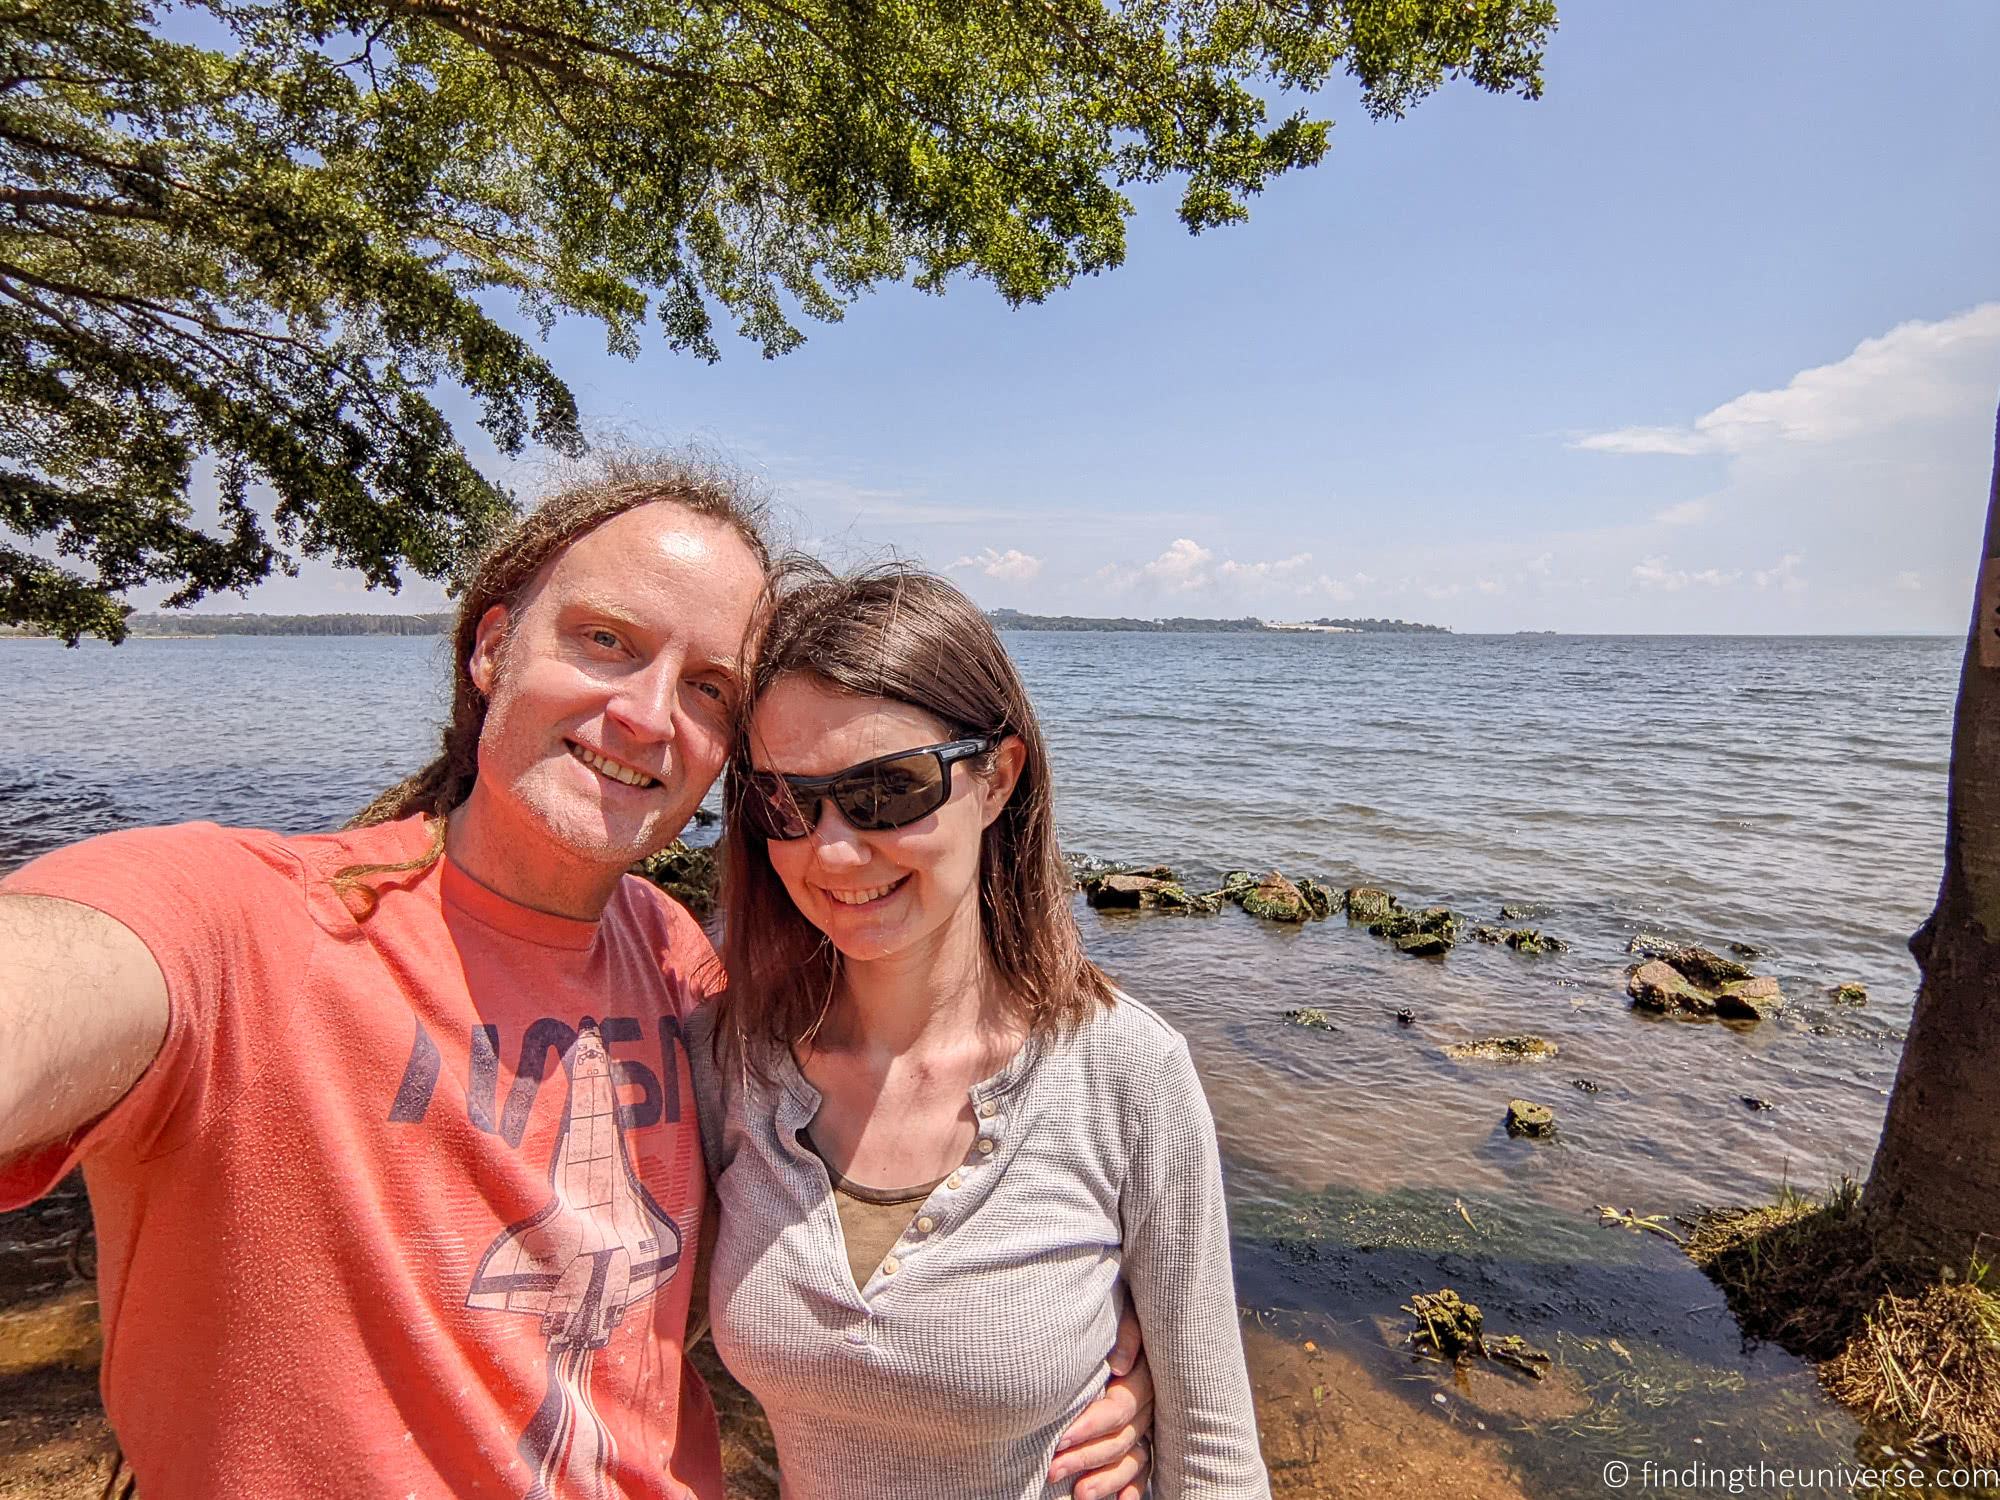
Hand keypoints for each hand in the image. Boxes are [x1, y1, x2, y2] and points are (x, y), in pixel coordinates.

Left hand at [1049, 1302, 1154, 1498]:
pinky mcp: (1144, 1435)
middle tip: (1052, 1469)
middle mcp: (1148, 1403)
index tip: (1061, 1438)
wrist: (1133, 1307)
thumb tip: (1120, 1366)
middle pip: (1122, 1439)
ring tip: (1078, 1495)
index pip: (1119, 1409)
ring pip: (1132, 1458)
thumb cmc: (1111, 1309)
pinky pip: (1143, 1467)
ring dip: (1105, 1479)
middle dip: (1087, 1457)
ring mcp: (1148, 1422)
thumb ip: (1125, 1333)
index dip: (1092, 1425)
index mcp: (1142, 1374)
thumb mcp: (1123, 1310)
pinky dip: (1131, 1487)